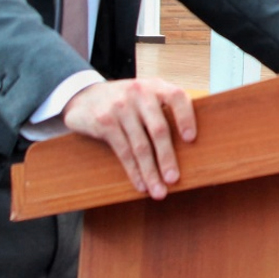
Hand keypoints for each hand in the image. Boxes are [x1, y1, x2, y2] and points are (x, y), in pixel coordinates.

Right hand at [62, 79, 196, 199]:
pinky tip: (140, 184)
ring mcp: (120, 107)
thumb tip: (192, 145)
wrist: (85, 96)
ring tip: (159, 191)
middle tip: (174, 179)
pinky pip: (123, 150)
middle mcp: (139, 94)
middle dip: (167, 158)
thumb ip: (166, 110)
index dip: (186, 117)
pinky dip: (133, 171)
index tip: (191, 139)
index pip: (177, 97)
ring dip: (150, 172)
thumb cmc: (128, 102)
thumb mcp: (146, 96)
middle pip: (158, 129)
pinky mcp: (104, 121)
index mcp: (156, 86)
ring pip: (140, 145)